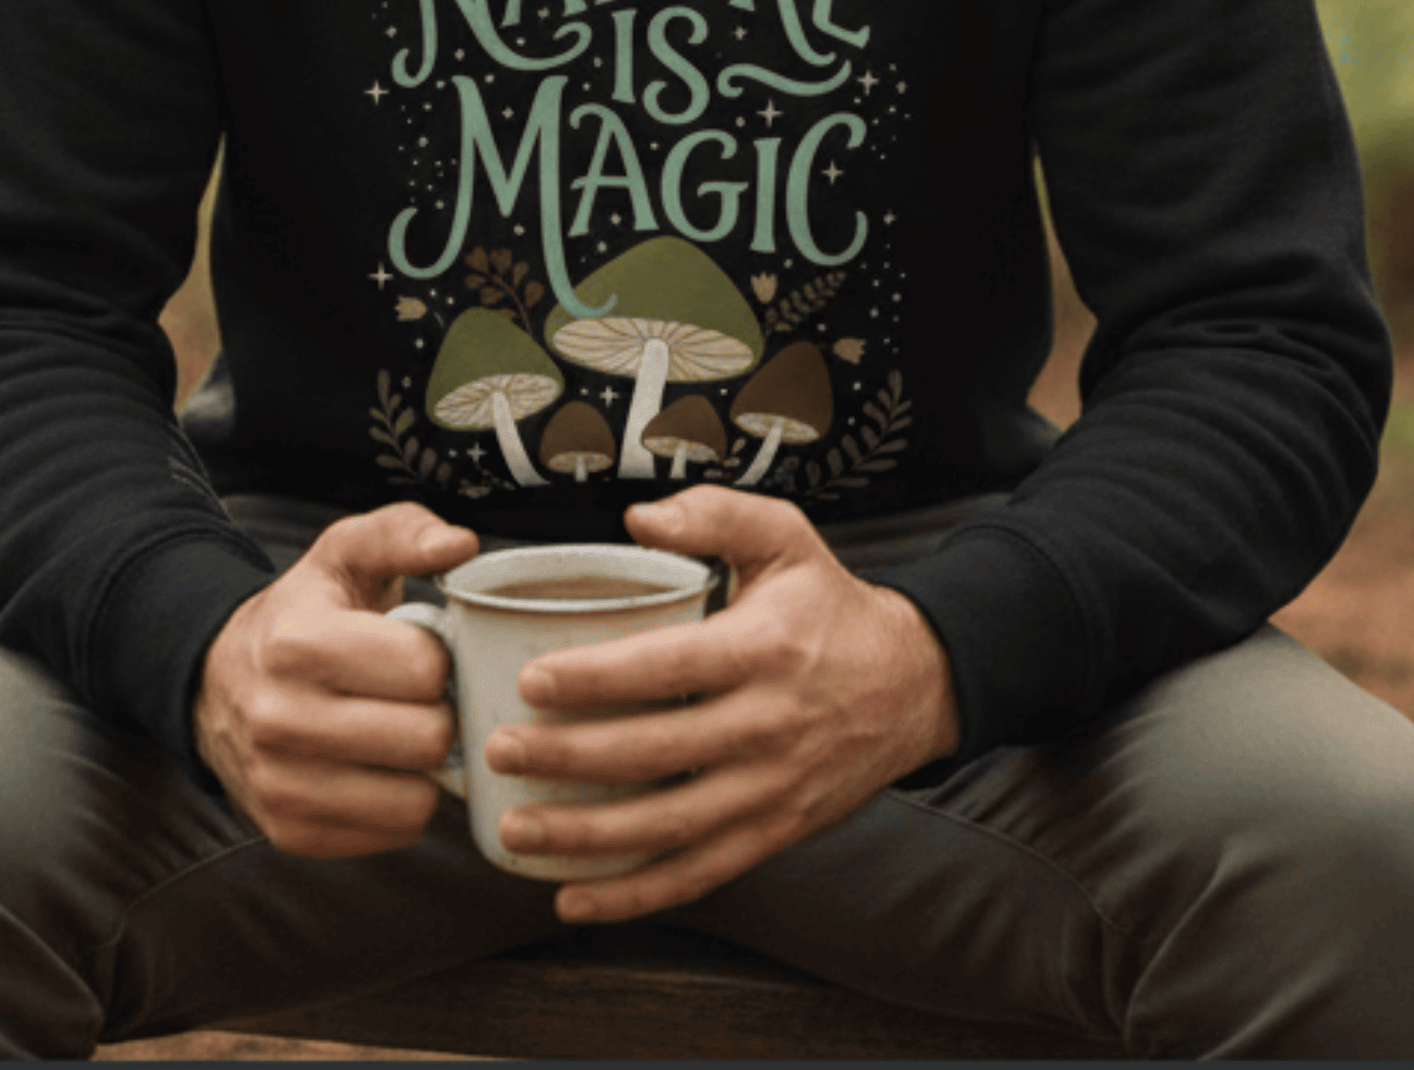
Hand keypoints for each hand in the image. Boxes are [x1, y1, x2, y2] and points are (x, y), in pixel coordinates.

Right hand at [193, 501, 477, 855]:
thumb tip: (461, 544)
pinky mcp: (289, 832)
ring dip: (424, 768)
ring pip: (413, 800)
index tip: (422, 652)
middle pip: (426, 739)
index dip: (438, 658)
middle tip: (421, 698)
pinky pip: (390, 834)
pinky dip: (398, 804)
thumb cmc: (303, 613)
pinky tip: (380, 767)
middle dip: (440, 714)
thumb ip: (404, 532)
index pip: (424, 669)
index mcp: (298, 642)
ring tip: (403, 732)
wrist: (216, 681)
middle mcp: (279, 718)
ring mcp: (279, 784)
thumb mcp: (344, 554)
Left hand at [483, 486, 959, 921]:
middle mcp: (767, 726)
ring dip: (584, 838)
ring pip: (666, 827)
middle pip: (654, 753)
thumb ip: (715, 515)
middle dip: (567, 758)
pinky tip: (574, 898)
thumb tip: (637, 518)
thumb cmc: (832, 606)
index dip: (597, 678)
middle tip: (499, 750)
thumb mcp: (787, 538)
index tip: (533, 680)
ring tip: (514, 829)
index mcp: (763, 649)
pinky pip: (697, 873)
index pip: (669, 667)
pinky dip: (633, 896)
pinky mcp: (774, 833)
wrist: (915, 685)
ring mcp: (770, 790)